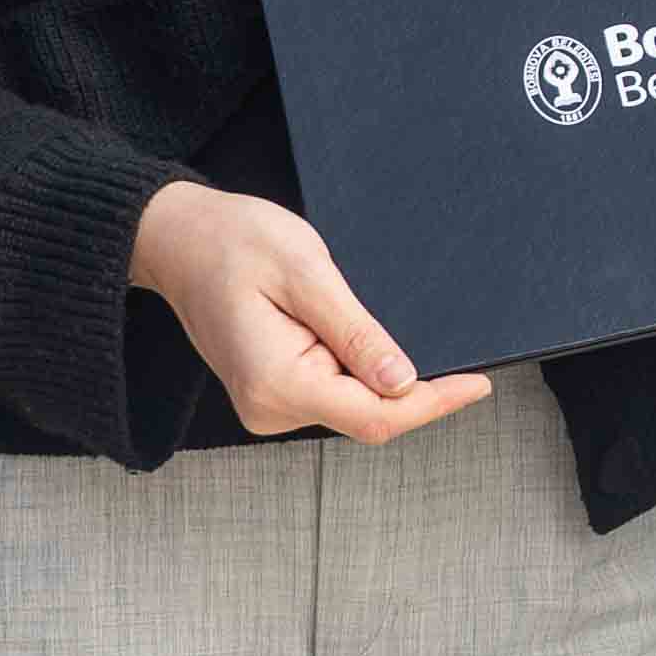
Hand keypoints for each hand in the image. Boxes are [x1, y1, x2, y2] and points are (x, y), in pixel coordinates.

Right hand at [133, 178, 491, 446]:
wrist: (177, 239)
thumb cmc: (233, 242)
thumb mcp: (306, 273)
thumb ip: (356, 334)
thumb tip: (404, 383)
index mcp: (276, 383)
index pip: (376, 416)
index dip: (435, 403)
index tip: (479, 384)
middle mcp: (269, 409)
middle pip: (369, 416)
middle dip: (413, 387)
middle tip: (451, 346)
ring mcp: (268, 406)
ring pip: (354, 405)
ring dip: (381, 374)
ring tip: (371, 316)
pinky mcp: (272, 393)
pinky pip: (333, 391)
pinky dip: (359, 369)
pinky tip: (356, 331)